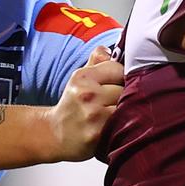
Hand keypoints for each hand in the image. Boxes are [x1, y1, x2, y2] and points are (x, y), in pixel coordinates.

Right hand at [48, 45, 123, 161]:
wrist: (55, 135)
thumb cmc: (73, 104)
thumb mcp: (80, 79)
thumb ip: (97, 61)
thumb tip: (110, 50)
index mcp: (82, 77)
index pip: (118, 68)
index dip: (122, 77)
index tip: (119, 85)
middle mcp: (86, 94)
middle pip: (125, 88)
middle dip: (127, 95)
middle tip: (120, 102)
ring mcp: (92, 114)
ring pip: (127, 106)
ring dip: (129, 110)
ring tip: (122, 114)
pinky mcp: (98, 134)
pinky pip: (124, 124)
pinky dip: (125, 124)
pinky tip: (120, 125)